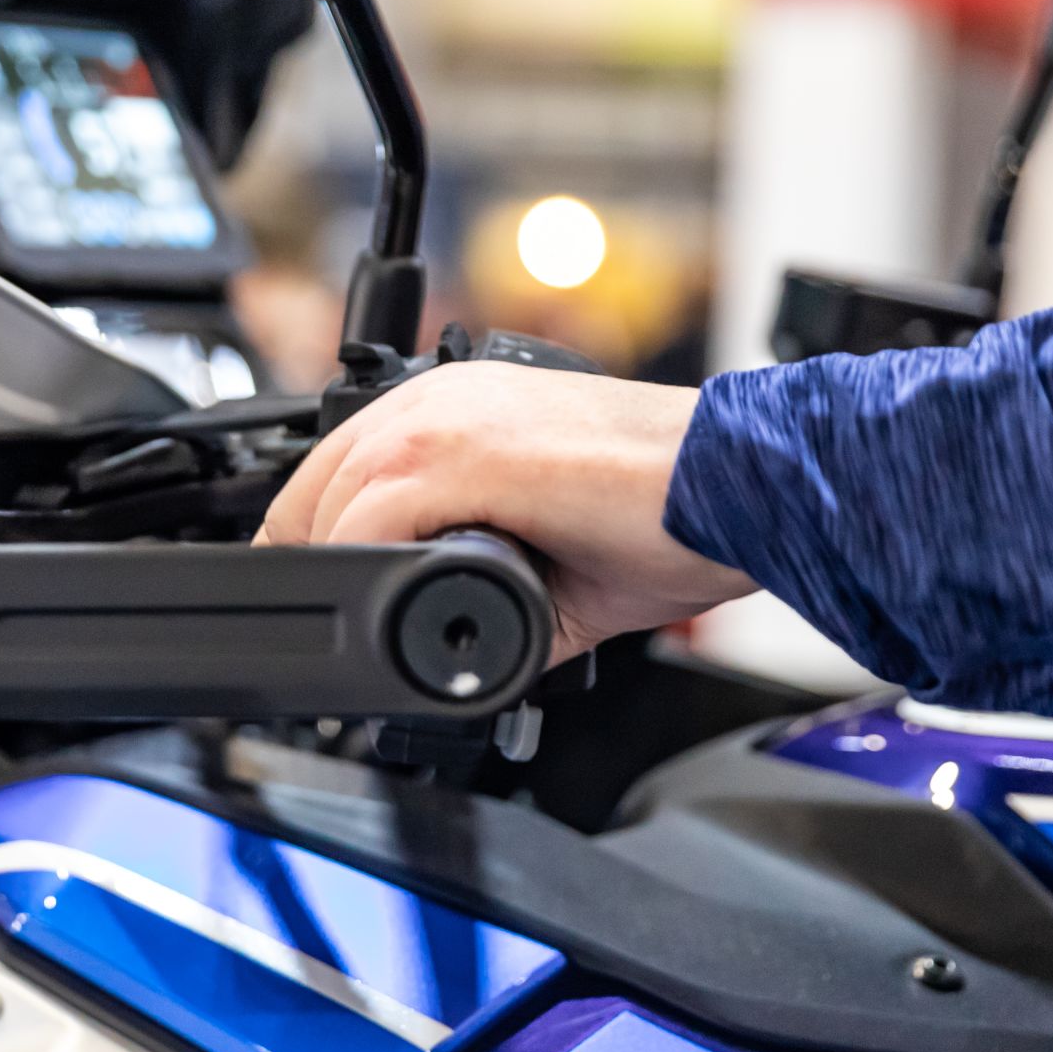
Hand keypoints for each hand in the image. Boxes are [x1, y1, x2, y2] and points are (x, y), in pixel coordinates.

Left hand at [258, 362, 753, 660]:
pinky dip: (361, 574)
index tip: (331, 603)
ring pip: (327, 504)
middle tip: (332, 640)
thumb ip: (482, 584)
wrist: (738, 487)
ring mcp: (443, 418)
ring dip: (335, 577)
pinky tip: (380, 616)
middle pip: (314, 489)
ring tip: (357, 639)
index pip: (340, 473)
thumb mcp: (546, 553)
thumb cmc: (667, 511)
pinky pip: (366, 520)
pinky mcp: (461, 451)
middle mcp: (438, 398)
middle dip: (315, 570)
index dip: (322, 546)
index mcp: (456, 406)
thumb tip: (435, 653)